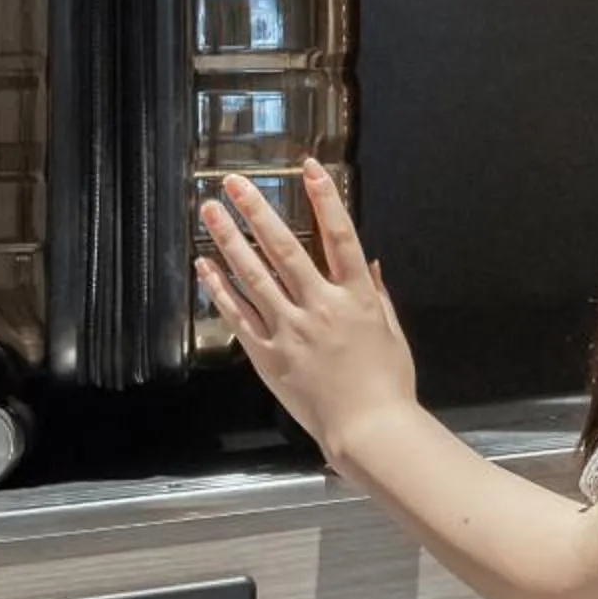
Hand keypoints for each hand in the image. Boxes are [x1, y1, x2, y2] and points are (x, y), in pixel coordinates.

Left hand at [196, 161, 416, 471]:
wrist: (368, 430)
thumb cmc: (388, 384)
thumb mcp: (392, 331)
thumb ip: (377, 293)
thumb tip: (369, 261)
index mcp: (358, 298)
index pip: (339, 237)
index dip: (325, 200)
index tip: (309, 168)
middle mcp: (322, 308)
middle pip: (285, 248)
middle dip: (258, 211)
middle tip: (235, 183)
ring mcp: (291, 331)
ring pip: (253, 276)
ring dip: (229, 239)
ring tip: (210, 212)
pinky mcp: (269, 356)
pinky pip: (239, 316)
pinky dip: (220, 289)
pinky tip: (205, 266)